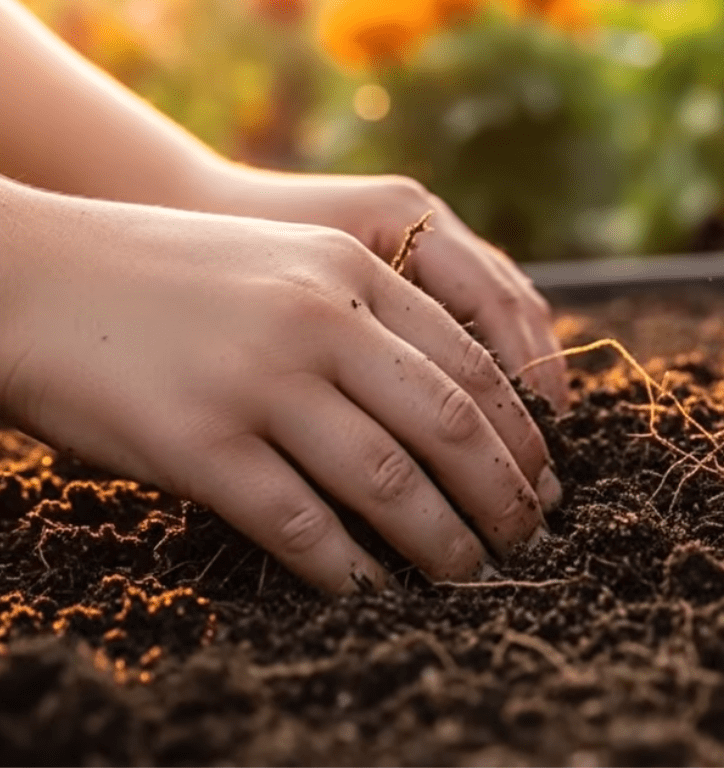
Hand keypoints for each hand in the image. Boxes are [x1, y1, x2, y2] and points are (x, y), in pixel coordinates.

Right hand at [0, 184, 560, 591]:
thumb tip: (454, 403)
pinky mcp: (201, 443)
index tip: (546, 479)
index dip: (523, 432)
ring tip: (469, 574)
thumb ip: (367, 312)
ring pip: (389, 480)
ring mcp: (259, 380)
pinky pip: (298, 523)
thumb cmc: (167, 278)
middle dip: (504, 494)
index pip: (472, 363)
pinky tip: (368, 590)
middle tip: (530, 538)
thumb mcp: (285, 260)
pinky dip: (345, 568)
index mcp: (350, 271)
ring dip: (442, 541)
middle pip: (451, 424)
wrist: (34, 279)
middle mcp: (317, 318)